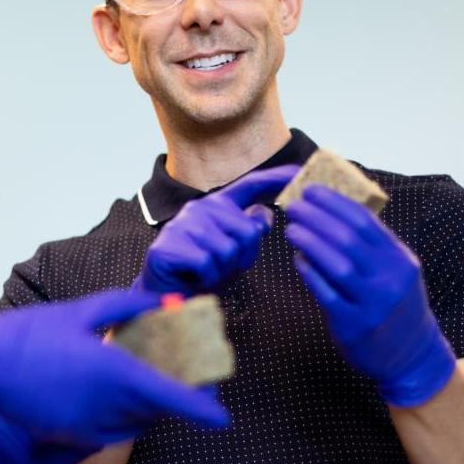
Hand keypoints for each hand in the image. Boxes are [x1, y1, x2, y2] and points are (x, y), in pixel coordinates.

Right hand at [0, 287, 228, 441]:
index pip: (171, 398)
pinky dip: (121, 414)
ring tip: (144, 376)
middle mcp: (108, 407)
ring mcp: (89, 427)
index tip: (222, 418)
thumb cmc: (29, 335)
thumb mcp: (81, 311)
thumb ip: (127, 308)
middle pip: (157, 411)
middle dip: (175, 397)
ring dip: (147, 406)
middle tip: (184, 374)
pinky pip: (111, 430)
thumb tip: (161, 304)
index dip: (201, 410)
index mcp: (115, 373)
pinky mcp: (73, 437)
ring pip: (136, 423)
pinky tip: (110, 391)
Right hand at [136, 164, 298, 295]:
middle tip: (221, 265)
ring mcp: (183, 224)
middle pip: (247, 232)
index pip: (250, 185)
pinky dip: (206, 278)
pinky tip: (193, 275)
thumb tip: (265, 213)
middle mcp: (200, 208)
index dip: (276, 177)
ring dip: (222, 270)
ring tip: (205, 270)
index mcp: (217, 205)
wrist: (165, 292)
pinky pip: (207, 264)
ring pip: (228, 251)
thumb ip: (248, 231)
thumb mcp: (233, 251)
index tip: (299, 170)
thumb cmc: (202, 271)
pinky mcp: (169, 244)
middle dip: (242, 257)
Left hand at [285, 184, 454, 407]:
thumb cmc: (396, 306)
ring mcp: (372, 303)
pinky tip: (297, 259)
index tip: (311, 190)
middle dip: (316, 217)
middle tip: (292, 205)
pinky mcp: (354, 324)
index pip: (364, 221)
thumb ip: (373, 247)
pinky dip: (309, 273)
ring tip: (291, 228)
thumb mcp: (397, 271)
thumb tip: (334, 213)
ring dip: (309, 242)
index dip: (334, 203)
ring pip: (336, 264)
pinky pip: (326, 293)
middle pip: (348, 239)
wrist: (412, 355)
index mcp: (400, 260)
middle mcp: (390, 279)